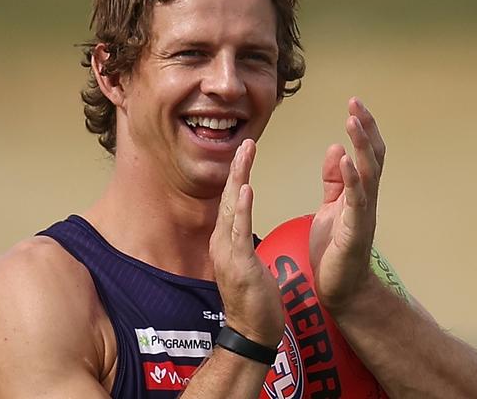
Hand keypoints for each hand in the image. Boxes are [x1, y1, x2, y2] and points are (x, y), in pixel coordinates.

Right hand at [209, 139, 284, 347]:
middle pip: (229, 198)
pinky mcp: (239, 264)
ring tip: (245, 154)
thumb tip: (243, 224)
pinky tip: (246, 189)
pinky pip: (240, 231)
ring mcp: (228, 253)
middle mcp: (223, 242)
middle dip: (237, 169)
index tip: (246, 154)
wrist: (252, 332)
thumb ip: (242, 241)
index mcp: (227, 241)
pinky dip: (242, 208)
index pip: (232, 201)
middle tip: (246, 143)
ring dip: (239, 179)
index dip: (238, 176)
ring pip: (232, 208)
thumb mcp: (246, 262)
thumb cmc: (254, 299)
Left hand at [309, 98, 385, 313]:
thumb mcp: (331, 208)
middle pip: (372, 157)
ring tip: (353, 121)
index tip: (354, 104)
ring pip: (369, 173)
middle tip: (356, 103)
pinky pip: (356, 200)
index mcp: (358, 192)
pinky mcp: (355, 230)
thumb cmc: (335, 249)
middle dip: (365, 129)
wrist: (340, 289)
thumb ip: (334, 181)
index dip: (362, 129)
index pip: (365, 153)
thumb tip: (336, 149)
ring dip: (361, 146)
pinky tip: (346, 159)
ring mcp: (364, 214)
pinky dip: (352, 178)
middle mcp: (367, 199)